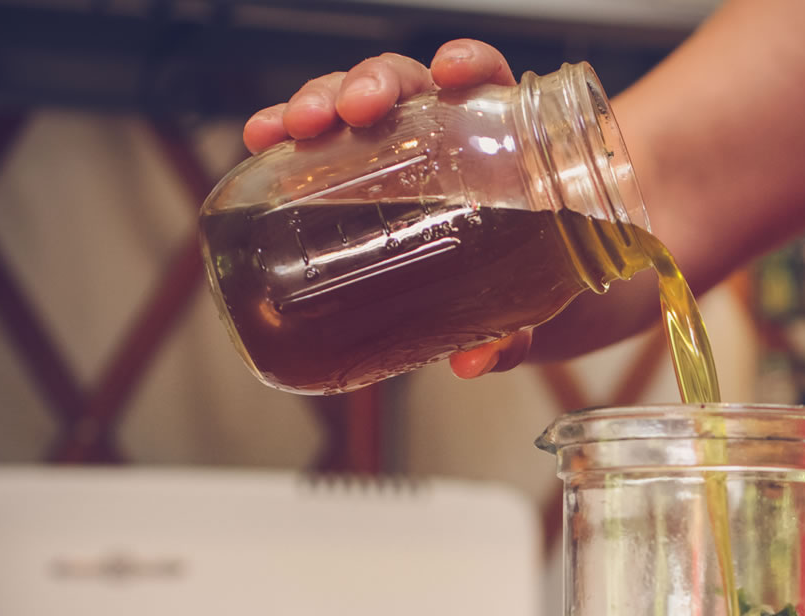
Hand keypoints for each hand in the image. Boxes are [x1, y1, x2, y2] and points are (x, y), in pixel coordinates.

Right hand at [241, 41, 528, 377]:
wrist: (535, 299)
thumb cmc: (539, 279)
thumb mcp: (538, 304)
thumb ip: (513, 329)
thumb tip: (477, 360)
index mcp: (502, 142)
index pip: (485, 81)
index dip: (467, 66)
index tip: (452, 75)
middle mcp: (449, 133)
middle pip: (407, 85)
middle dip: (371, 85)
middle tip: (353, 112)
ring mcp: (401, 151)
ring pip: (356, 105)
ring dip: (318, 103)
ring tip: (291, 128)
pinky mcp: (362, 177)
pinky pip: (324, 146)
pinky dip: (291, 140)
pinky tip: (264, 143)